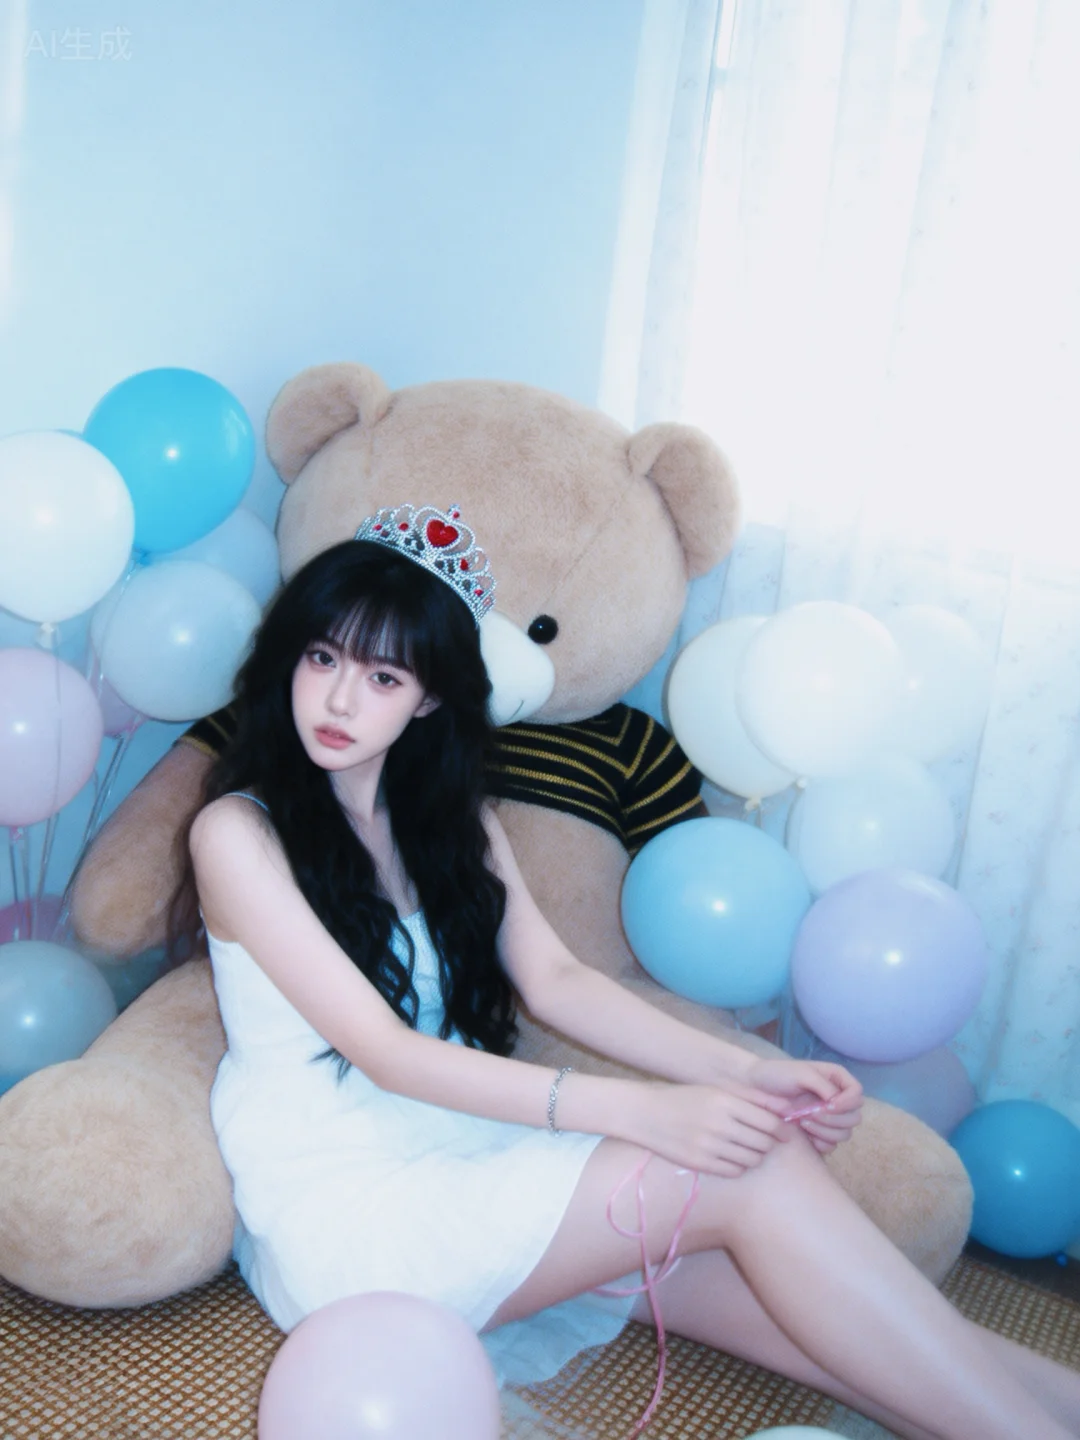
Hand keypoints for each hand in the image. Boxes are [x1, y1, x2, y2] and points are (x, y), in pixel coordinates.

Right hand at [630, 1081, 790, 1177]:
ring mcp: (709, 1146)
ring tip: (747, 1148)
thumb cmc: (686, 1098)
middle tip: (764, 1140)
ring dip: (755, 1156)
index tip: (785, 1133)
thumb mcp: (717, 1090)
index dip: (782, 1130)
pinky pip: (734, 1171)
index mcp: (725, 1101)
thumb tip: (787, 1109)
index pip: (769, 1122)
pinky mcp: (699, 1163)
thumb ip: (753, 1097)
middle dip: (769, 1143)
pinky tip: (732, 1157)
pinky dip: (739, 1166)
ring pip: (751, 1159)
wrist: (647, 1114)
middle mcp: (719, 1124)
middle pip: (763, 1143)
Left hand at [742, 1057, 862, 1154]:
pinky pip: (831, 1146)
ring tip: (802, 1122)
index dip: (847, 1102)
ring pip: (844, 1134)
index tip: (828, 1104)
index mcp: (836, 1079)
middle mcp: (837, 1099)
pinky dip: (821, 1142)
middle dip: (833, 1119)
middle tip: (809, 1114)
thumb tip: (837, 1102)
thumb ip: (823, 1085)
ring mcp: (829, 1117)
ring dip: (825, 1131)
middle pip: (854, 1117)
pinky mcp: (819, 1133)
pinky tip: (805, 1135)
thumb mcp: (801, 1073)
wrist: (755, 1088)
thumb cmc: (777, 1074)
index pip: (857, 1093)